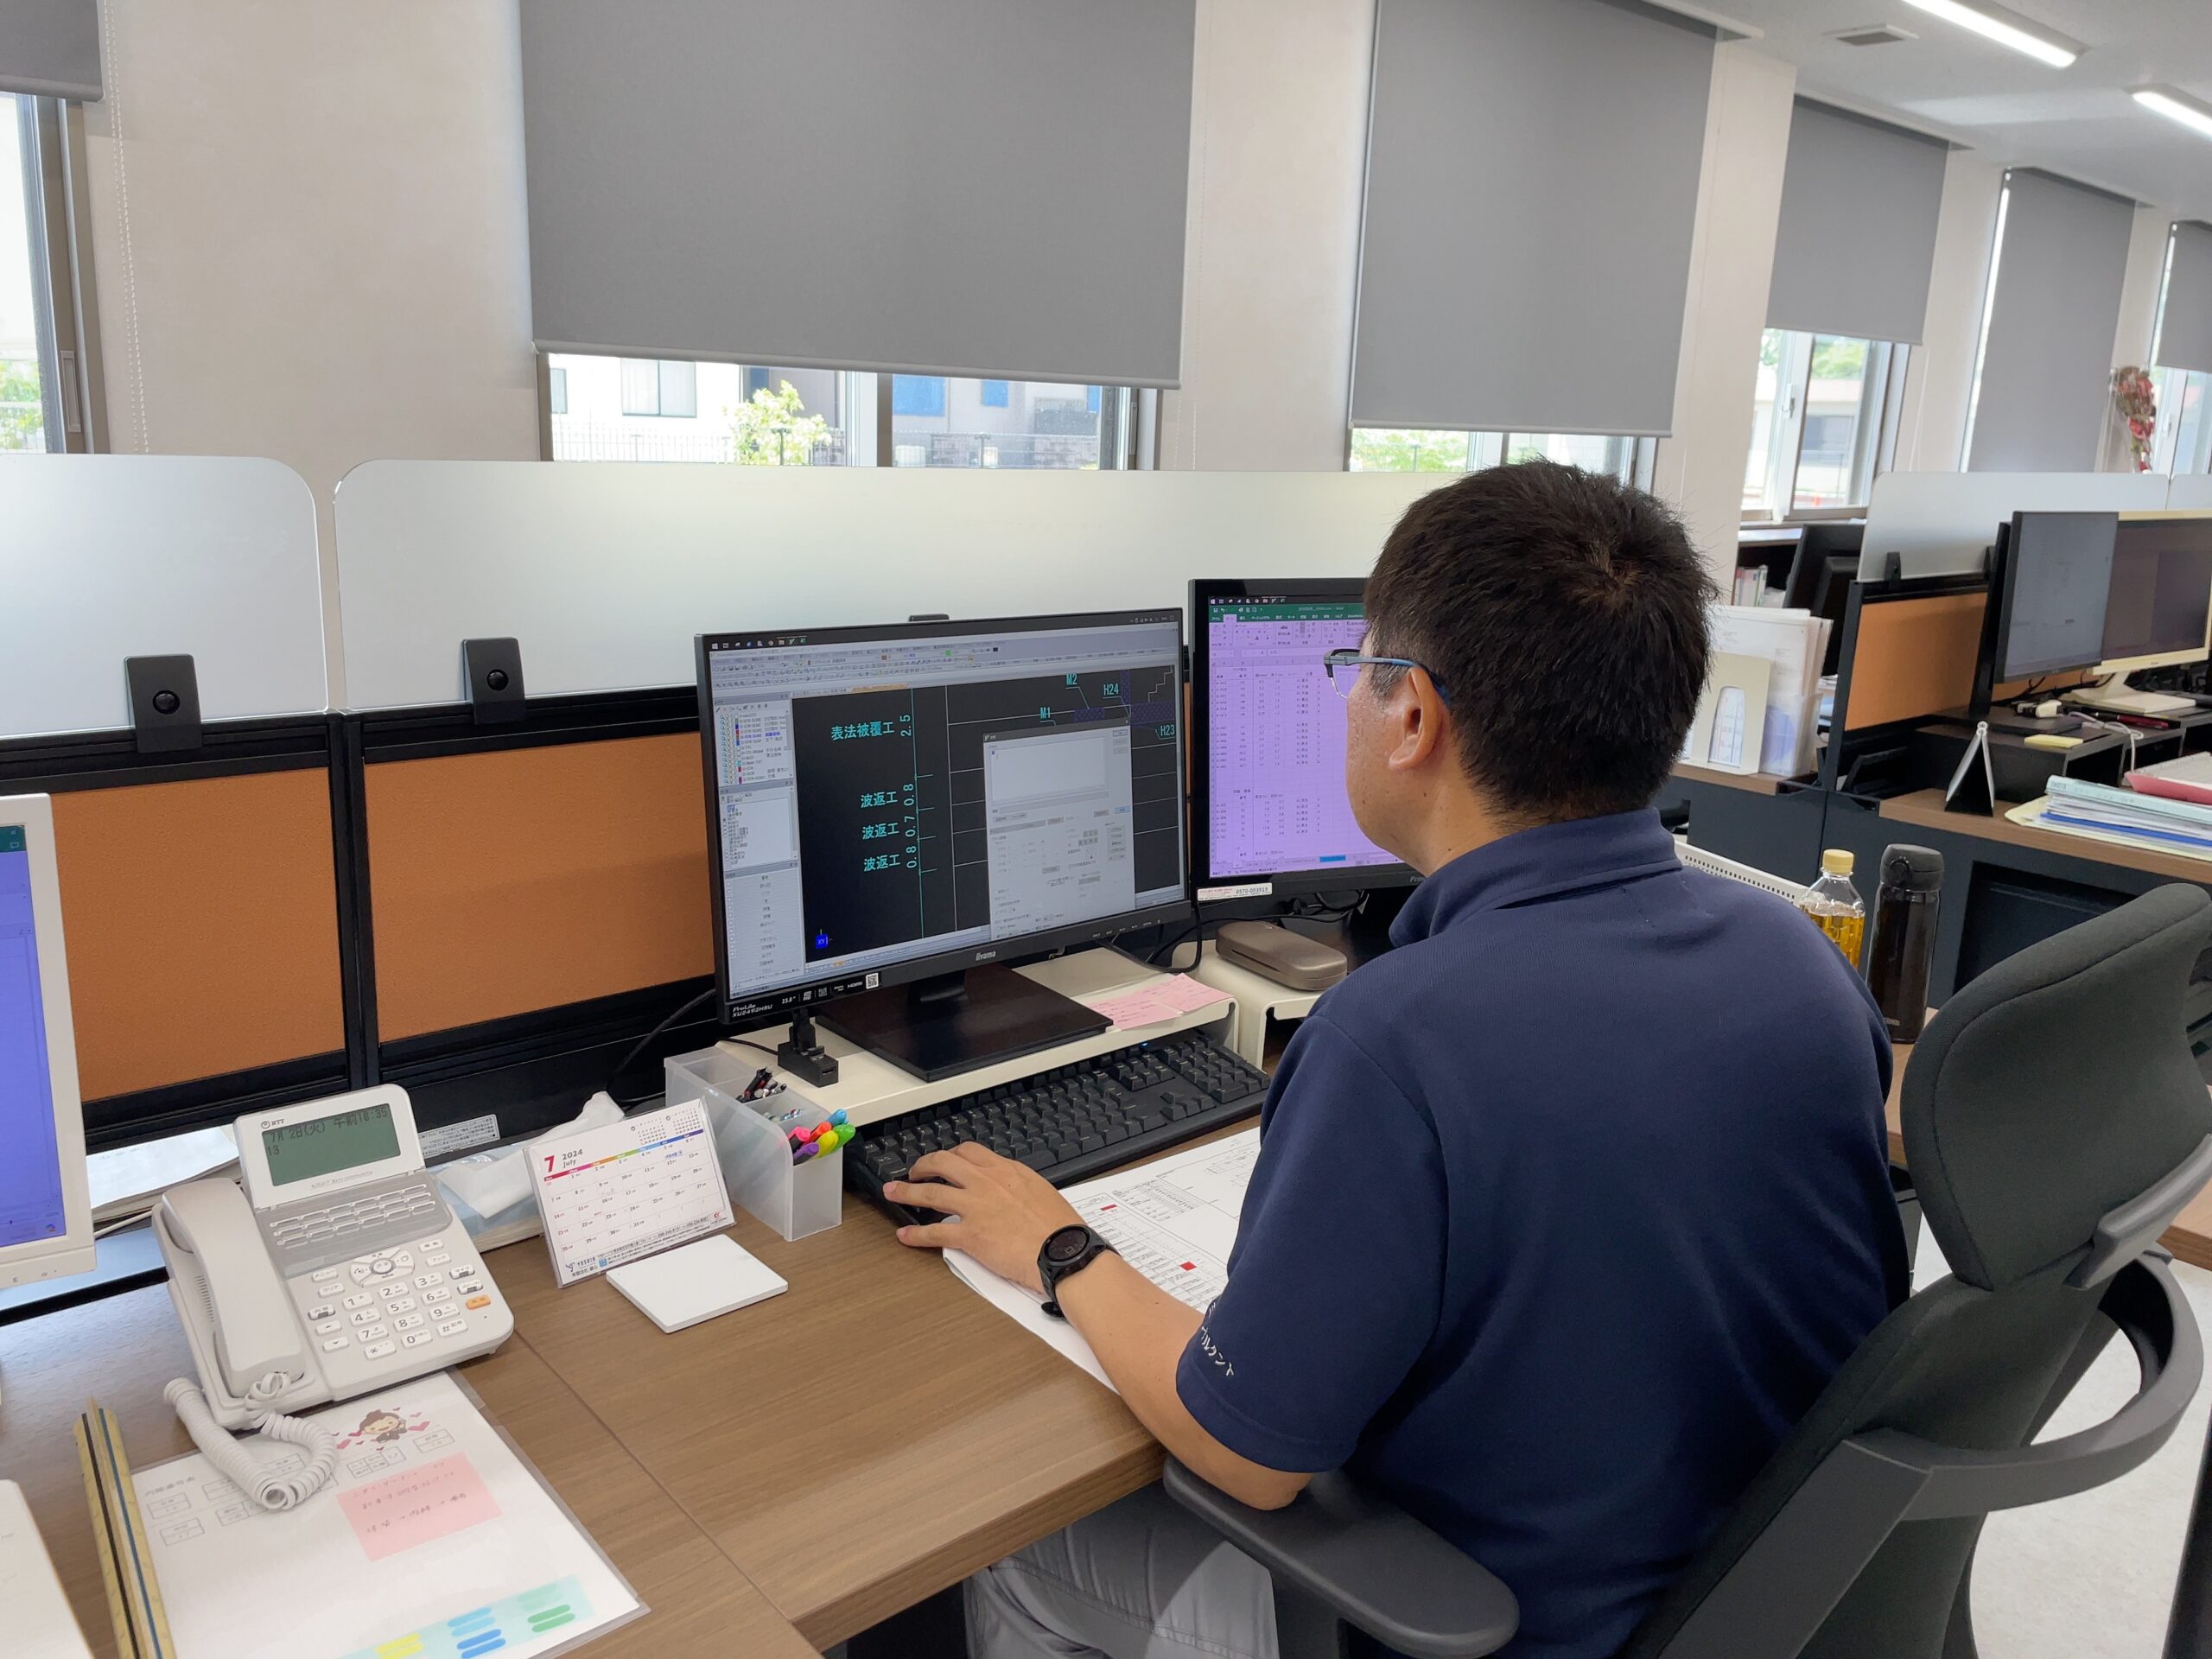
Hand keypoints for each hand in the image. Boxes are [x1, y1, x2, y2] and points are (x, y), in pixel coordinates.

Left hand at [887, 1143, 1082, 1293]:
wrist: (1062, 1250)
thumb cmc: (1059, 1227)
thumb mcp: (1039, 1191)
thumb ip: (1016, 1186)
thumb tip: (1008, 1190)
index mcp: (1005, 1170)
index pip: (969, 1152)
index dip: (951, 1154)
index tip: (945, 1160)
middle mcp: (985, 1183)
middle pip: (943, 1163)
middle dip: (923, 1165)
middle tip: (914, 1171)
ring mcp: (974, 1207)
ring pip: (930, 1193)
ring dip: (907, 1192)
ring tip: (894, 1192)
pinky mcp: (969, 1235)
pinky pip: (934, 1232)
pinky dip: (915, 1234)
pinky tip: (905, 1234)